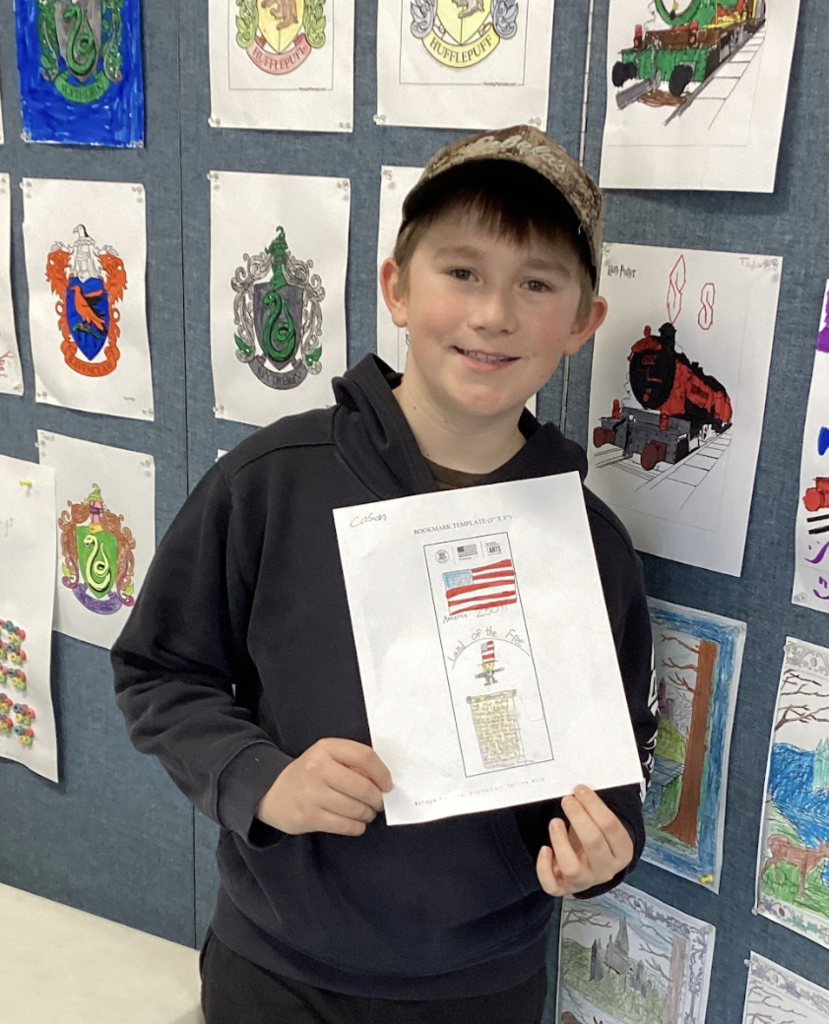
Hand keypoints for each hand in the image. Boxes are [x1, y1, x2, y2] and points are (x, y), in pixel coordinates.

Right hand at [256, 738, 392, 836]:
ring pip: (355, 808)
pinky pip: (344, 825)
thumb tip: (382, 782)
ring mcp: (312, 794)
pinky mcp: (308, 817)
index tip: (387, 785)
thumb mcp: (326, 757)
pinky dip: (356, 827)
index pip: (365, 757)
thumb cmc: (309, 774)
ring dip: (367, 814)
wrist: (272, 792)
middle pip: (363, 786)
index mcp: (326, 748)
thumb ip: (352, 763)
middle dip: (377, 799)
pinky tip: (355, 823)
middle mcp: (318, 768)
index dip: (382, 773)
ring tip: (366, 813)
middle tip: (378, 803)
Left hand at [536, 785, 633, 895]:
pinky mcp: (563, 888)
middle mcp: (606, 870)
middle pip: (594, 843)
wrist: (589, 866)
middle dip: (579, 817)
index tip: (580, 789)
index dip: (594, 805)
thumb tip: (579, 788)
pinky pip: (551, 885)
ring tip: (555, 822)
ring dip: (560, 841)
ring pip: (572, 867)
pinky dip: (544, 868)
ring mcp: (584, 881)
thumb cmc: (594, 837)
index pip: (611, 826)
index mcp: (622, 851)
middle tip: (567, 800)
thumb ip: (594, 809)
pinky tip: (544, 849)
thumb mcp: (601, 825)